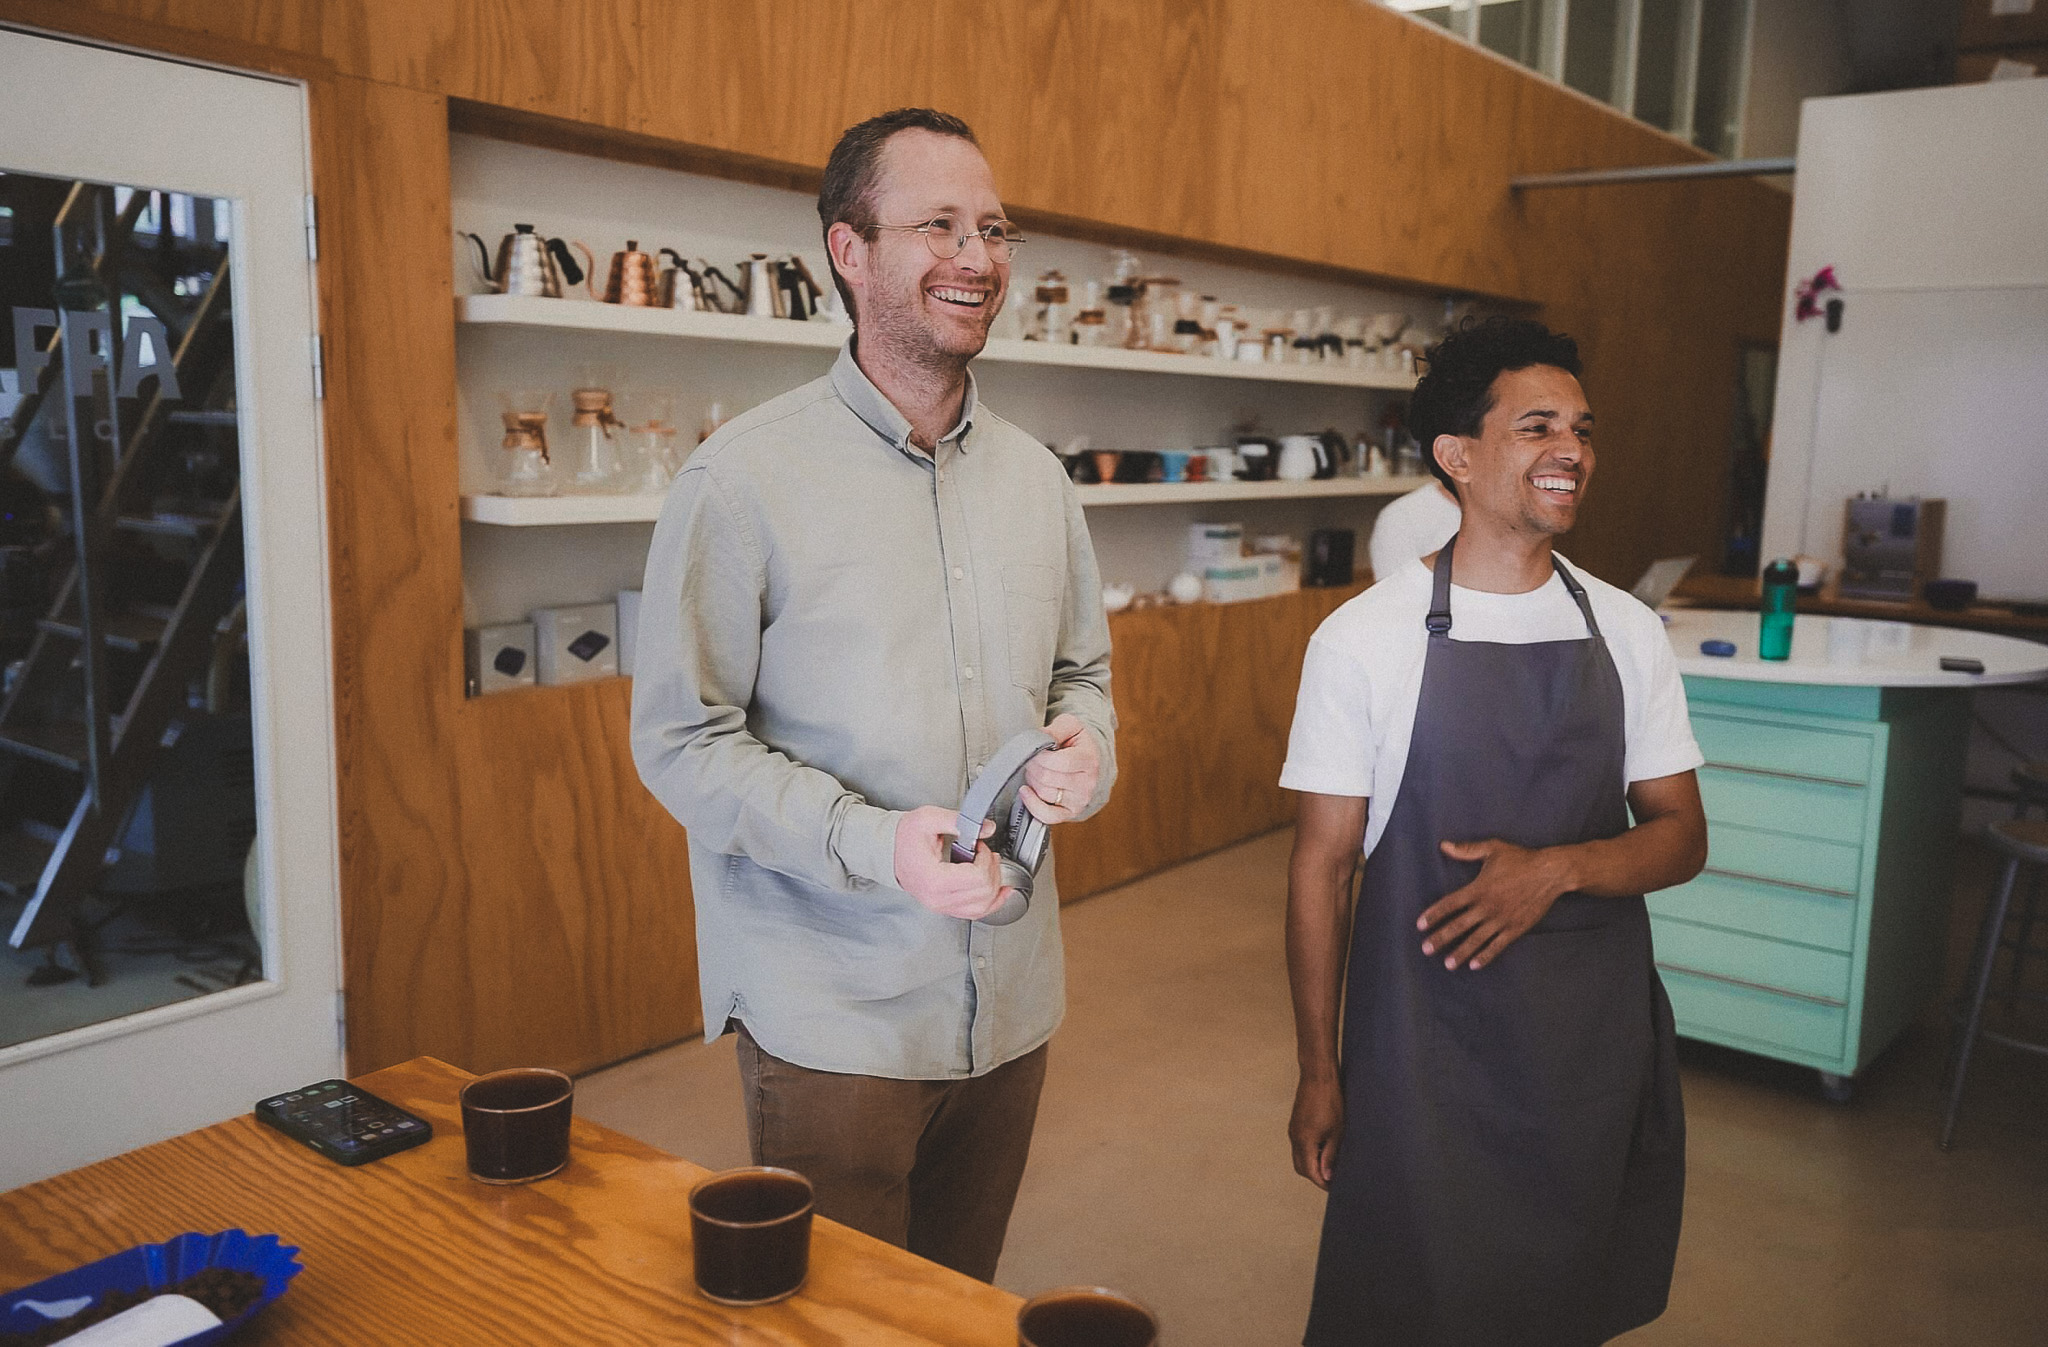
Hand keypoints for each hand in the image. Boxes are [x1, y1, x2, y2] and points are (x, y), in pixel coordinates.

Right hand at [893, 805, 1014, 919]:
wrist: (890, 851)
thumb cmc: (905, 838)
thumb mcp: (928, 819)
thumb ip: (958, 821)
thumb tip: (987, 828)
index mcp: (934, 879)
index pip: (977, 877)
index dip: (985, 858)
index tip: (978, 846)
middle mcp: (938, 898)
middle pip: (984, 892)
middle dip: (992, 869)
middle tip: (985, 853)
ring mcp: (941, 906)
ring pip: (983, 906)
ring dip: (995, 886)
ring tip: (992, 868)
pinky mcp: (946, 907)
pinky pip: (976, 913)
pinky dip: (992, 903)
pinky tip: (1001, 892)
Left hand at [1019, 713, 1099, 824]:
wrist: (1085, 760)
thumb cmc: (1075, 742)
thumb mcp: (1070, 725)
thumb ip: (1057, 728)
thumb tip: (1041, 738)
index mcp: (1090, 760)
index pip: (1062, 762)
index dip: (1041, 756)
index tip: (1034, 750)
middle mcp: (1088, 784)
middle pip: (1048, 778)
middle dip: (1033, 766)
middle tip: (1032, 759)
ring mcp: (1080, 801)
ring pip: (1044, 793)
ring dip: (1032, 780)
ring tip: (1035, 771)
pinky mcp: (1070, 813)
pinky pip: (1048, 816)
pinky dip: (1032, 805)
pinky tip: (1026, 792)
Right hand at [1289, 1072, 1343, 1189]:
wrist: (1318, 1076)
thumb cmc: (1331, 1102)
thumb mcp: (1337, 1131)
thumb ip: (1330, 1155)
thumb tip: (1327, 1175)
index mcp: (1304, 1141)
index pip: (1310, 1172)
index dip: (1322, 1182)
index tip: (1335, 1187)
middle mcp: (1295, 1137)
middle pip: (1301, 1167)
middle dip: (1315, 1176)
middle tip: (1333, 1178)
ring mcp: (1293, 1130)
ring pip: (1299, 1156)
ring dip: (1312, 1164)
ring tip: (1331, 1164)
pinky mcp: (1296, 1123)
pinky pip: (1299, 1145)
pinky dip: (1309, 1152)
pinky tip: (1324, 1148)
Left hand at [1417, 839, 1569, 970]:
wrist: (1551, 873)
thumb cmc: (1520, 859)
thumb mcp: (1492, 849)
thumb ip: (1466, 850)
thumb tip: (1443, 846)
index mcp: (1478, 889)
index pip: (1450, 904)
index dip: (1434, 915)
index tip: (1420, 925)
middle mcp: (1487, 906)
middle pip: (1459, 926)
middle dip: (1440, 938)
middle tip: (1426, 949)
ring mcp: (1502, 919)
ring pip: (1476, 939)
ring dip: (1460, 952)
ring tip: (1447, 964)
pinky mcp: (1516, 928)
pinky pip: (1497, 945)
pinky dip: (1486, 956)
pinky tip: (1474, 965)